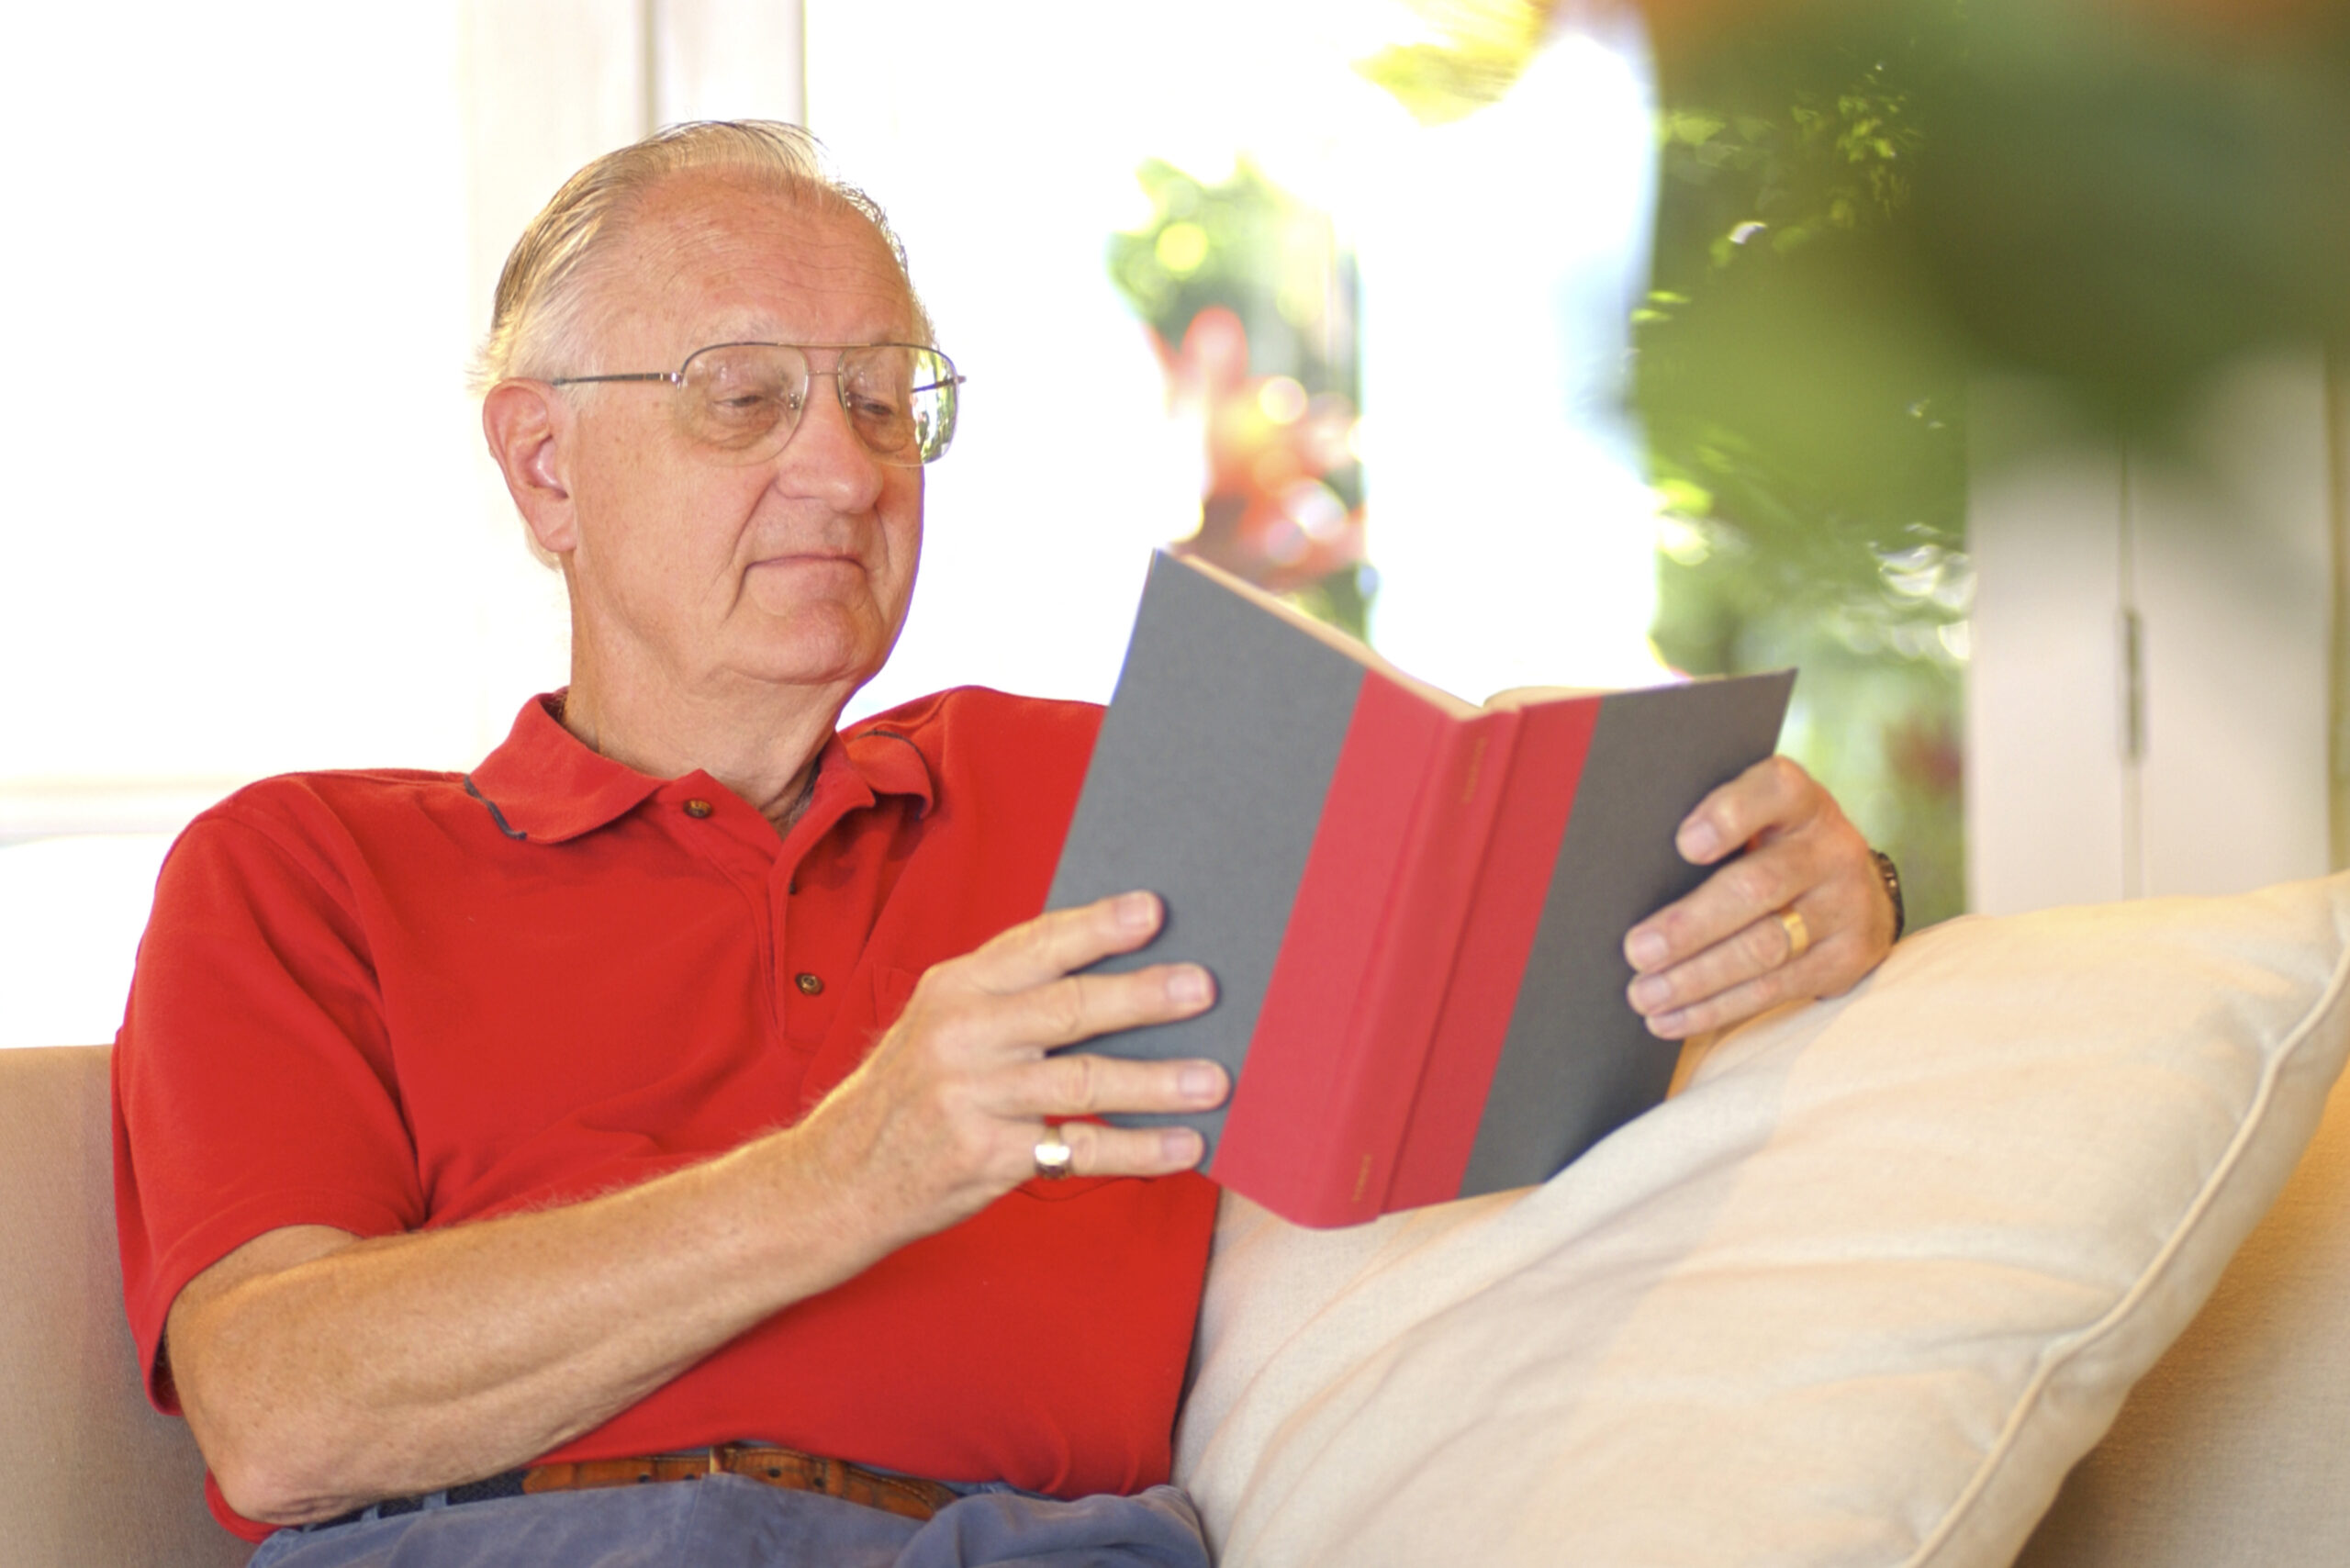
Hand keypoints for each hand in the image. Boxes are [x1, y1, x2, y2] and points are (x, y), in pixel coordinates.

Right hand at [796, 889, 1228, 1243]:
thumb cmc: (911, 1092)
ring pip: (1082, 1082)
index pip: (1035, 946)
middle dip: (1142, 997)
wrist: (840, 1178)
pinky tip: (1182, 1146)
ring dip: (1156, 1082)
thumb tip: (1115, 971)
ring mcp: (974, 1098)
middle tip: (1203, 989)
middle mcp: (962, 1036)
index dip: (1097, 927)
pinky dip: (1137, 1149)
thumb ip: (1009, 995)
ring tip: (1213, 1079)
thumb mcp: (939, 1023)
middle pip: (1068, 1008)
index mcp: (955, 988)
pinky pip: (1078, 1150)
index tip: (1154, 911)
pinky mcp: (988, 1157)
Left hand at [1622, 755, 1895, 1039]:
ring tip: (1645, 994)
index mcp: (1799, 801)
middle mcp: (1829, 848)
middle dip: (1691, 925)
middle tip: (1637, 951)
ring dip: (1696, 979)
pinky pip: (1774, 990)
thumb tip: (1623, 869)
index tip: (1684, 844)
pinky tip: (1673, 1018)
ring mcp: (1843, 906)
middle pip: (1757, 887)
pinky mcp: (1844, 958)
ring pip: (1764, 948)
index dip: (1730, 815)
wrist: (1856, 887)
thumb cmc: (1772, 845)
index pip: (1773, 791)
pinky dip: (1716, 1008)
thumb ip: (1710, 829)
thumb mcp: (1757, 819)